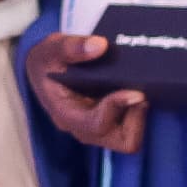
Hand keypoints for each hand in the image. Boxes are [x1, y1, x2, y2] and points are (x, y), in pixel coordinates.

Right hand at [24, 33, 146, 152]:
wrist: (45, 70)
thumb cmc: (47, 61)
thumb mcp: (51, 49)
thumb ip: (71, 47)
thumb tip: (100, 45)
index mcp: (67, 115)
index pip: (97, 124)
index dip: (118, 109)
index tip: (135, 91)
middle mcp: (84, 128)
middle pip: (122, 141)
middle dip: (137, 119)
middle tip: (141, 92)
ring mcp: (97, 128)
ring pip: (130, 137)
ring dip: (139, 116)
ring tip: (141, 89)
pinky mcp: (108, 122)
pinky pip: (131, 128)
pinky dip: (138, 112)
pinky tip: (139, 89)